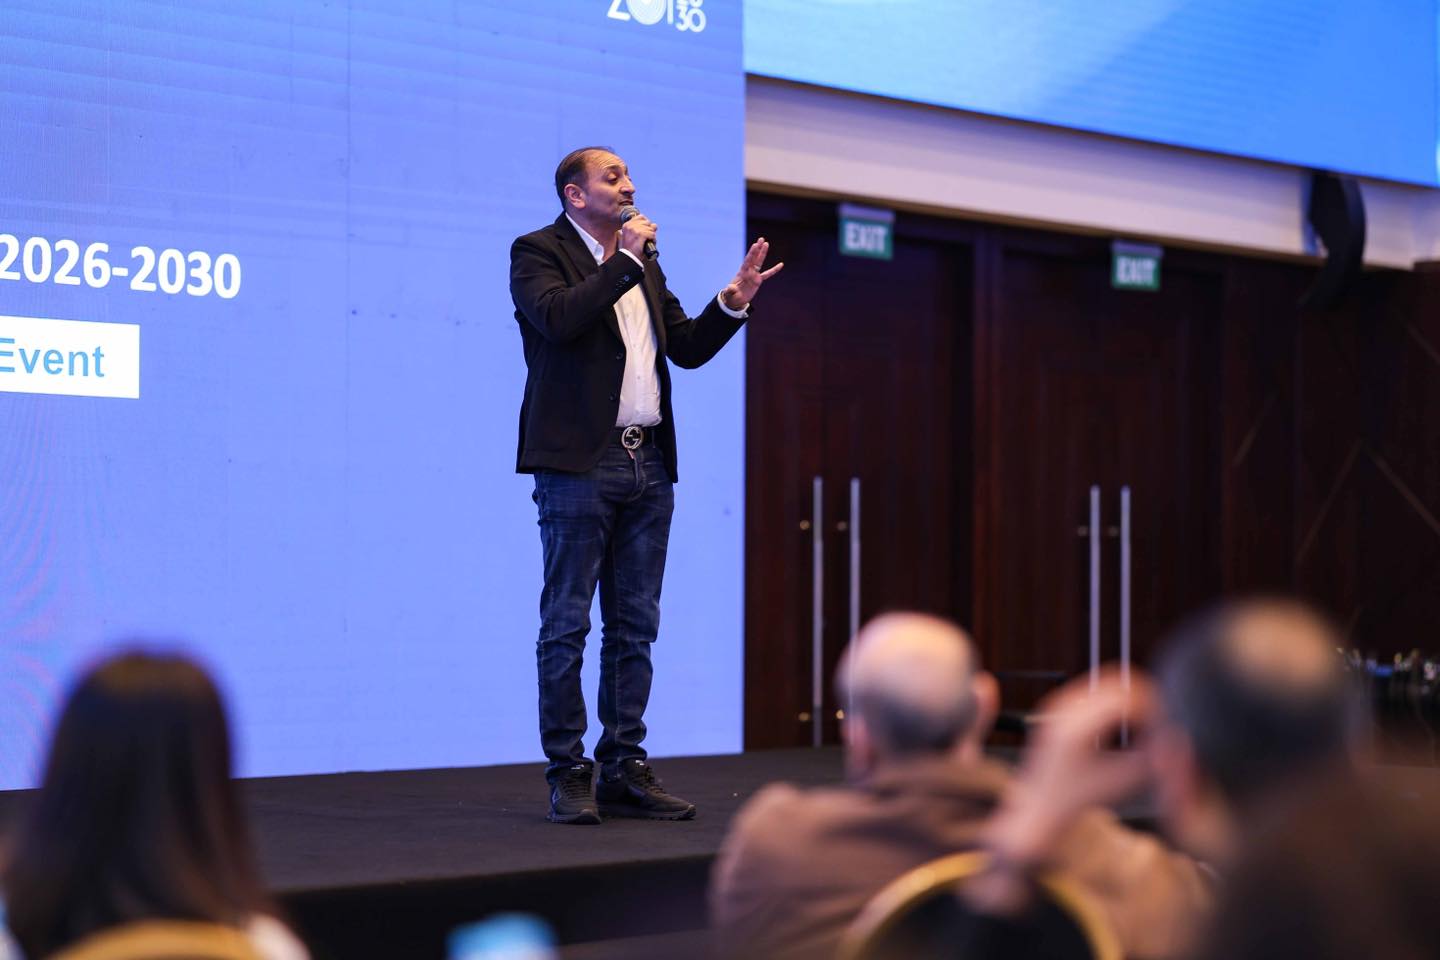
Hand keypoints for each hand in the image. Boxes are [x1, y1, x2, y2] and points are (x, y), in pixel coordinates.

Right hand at [619, 214, 656, 260]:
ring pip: (650, 228)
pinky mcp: (640, 234)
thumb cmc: (632, 249)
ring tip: (648, 241)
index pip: (641, 217)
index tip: (645, 231)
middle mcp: (630, 225)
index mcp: (627, 225)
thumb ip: (642, 228)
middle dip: (650, 230)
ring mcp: (635, 230)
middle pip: (647, 222)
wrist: (629, 258)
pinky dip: (653, 239)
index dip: (646, 223)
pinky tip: (650, 243)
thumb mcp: (634, 236)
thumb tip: (655, 225)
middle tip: (647, 238)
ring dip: (652, 235)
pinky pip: (652, 234)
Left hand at [722, 237, 783, 308]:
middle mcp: (748, 271)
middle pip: (754, 258)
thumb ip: (730, 290)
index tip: (755, 245)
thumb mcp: (730, 294)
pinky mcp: (758, 280)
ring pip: (760, 262)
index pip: (748, 261)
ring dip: (763, 253)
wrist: (735, 300)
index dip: (752, 253)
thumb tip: (728, 289)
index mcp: (742, 273)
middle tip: (761, 239)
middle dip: (757, 249)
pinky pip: (768, 274)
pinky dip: (774, 269)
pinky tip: (781, 264)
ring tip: (766, 244)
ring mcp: (754, 275)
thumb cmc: (731, 296)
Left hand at [989, 670, 1156, 866]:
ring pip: (1108, 683)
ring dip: (1131, 700)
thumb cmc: (1075, 802)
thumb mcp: (1121, 783)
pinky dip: (1118, 702)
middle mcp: (1063, 708)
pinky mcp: (1061, 706)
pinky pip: (1098, 691)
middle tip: (1160, 725)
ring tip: (1145, 727)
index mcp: (1075, 727)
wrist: (1038, 808)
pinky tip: (1126, 726)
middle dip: (1144, 701)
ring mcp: (1059, 704)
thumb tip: (1176, 741)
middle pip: (1118, 683)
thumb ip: (1151, 760)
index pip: (1126, 698)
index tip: (1165, 728)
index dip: (1153, 710)